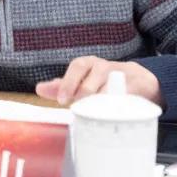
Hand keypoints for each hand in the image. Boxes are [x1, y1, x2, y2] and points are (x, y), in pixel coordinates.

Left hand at [35, 56, 161, 106]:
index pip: (77, 67)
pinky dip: (118, 103)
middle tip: (79, 106)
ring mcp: (120, 75)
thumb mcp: (81, 81)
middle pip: (93, 76)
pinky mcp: (136, 85)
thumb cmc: (101, 82)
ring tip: (95, 112)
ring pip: (108, 86)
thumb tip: (40, 88)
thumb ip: (62, 86)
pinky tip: (113, 112)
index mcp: (88, 64)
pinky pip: (126, 94)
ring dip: (101, 99)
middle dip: (85, 91)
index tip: (62, 100)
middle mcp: (103, 67)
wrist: (137, 80)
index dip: (69, 82)